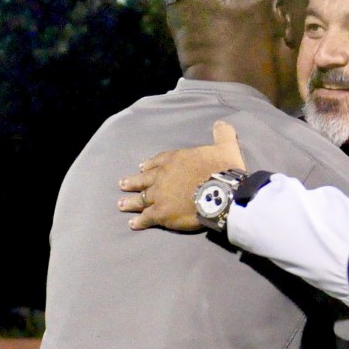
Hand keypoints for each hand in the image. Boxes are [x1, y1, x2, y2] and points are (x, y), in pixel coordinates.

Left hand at [118, 121, 245, 231]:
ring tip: (121, 204)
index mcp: (175, 159)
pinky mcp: (161, 213)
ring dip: (130, 201)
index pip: (158, 161)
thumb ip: (222, 134)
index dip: (150, 165)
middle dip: (133, 182)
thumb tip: (221, 123)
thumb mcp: (226, 146)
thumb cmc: (222, 169)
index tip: (142, 168)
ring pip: (141, 198)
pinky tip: (133, 224)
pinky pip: (146, 217)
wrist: (220, 192)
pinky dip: (139, 221)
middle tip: (122, 184)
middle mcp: (162, 176)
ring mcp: (159, 195)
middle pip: (144, 179)